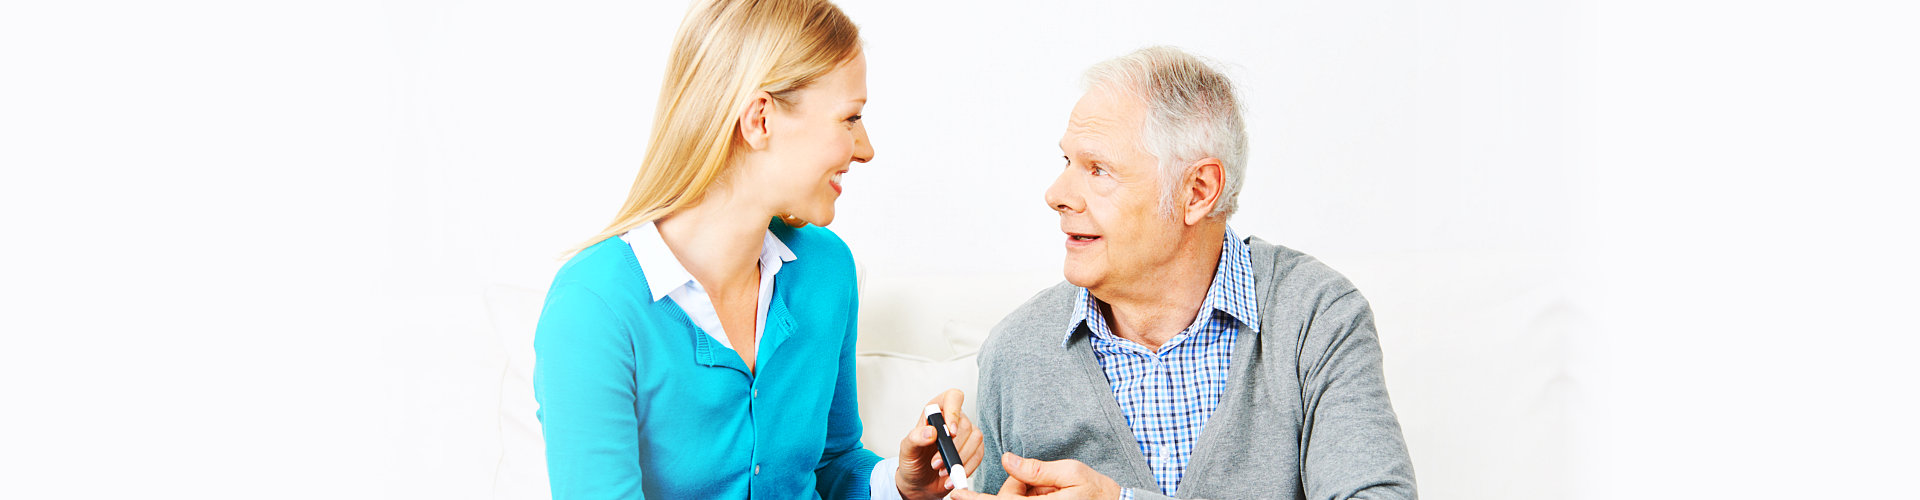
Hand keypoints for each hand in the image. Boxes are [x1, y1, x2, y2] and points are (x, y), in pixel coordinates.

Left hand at [895, 388, 984, 499]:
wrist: (920, 484)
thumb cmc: (913, 462)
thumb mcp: (906, 450)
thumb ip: (915, 438)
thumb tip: (931, 432)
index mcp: (936, 412)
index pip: (953, 397)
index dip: (954, 411)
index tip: (950, 432)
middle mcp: (953, 419)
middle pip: (965, 423)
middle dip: (952, 447)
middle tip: (935, 463)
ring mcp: (965, 434)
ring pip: (976, 438)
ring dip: (959, 458)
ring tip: (942, 471)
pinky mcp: (973, 450)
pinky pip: (979, 454)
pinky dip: (967, 468)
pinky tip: (953, 476)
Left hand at [948, 452, 1120, 499]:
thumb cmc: (1097, 492)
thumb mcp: (1071, 472)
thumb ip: (1037, 469)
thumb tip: (1008, 460)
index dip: (975, 499)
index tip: (957, 494)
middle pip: (1006, 499)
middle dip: (1016, 486)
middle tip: (1042, 482)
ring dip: (1026, 492)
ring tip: (1053, 490)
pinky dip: (1030, 495)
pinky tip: (1049, 493)